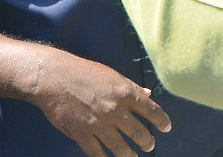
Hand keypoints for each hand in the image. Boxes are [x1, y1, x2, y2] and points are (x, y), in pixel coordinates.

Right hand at [29, 50, 170, 156]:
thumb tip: (148, 93)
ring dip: (130, 155)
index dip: (162, 120)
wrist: (55, 78)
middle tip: (151, 145)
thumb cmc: (85, 73)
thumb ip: (132, 87)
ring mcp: (98, 124)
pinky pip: (97, 152)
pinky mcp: (82, 134)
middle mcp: (115, 110)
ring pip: (120, 146)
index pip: (151, 109)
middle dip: (147, 141)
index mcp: (125, 92)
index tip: (167, 128)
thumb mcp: (113, 75)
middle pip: (138, 132)